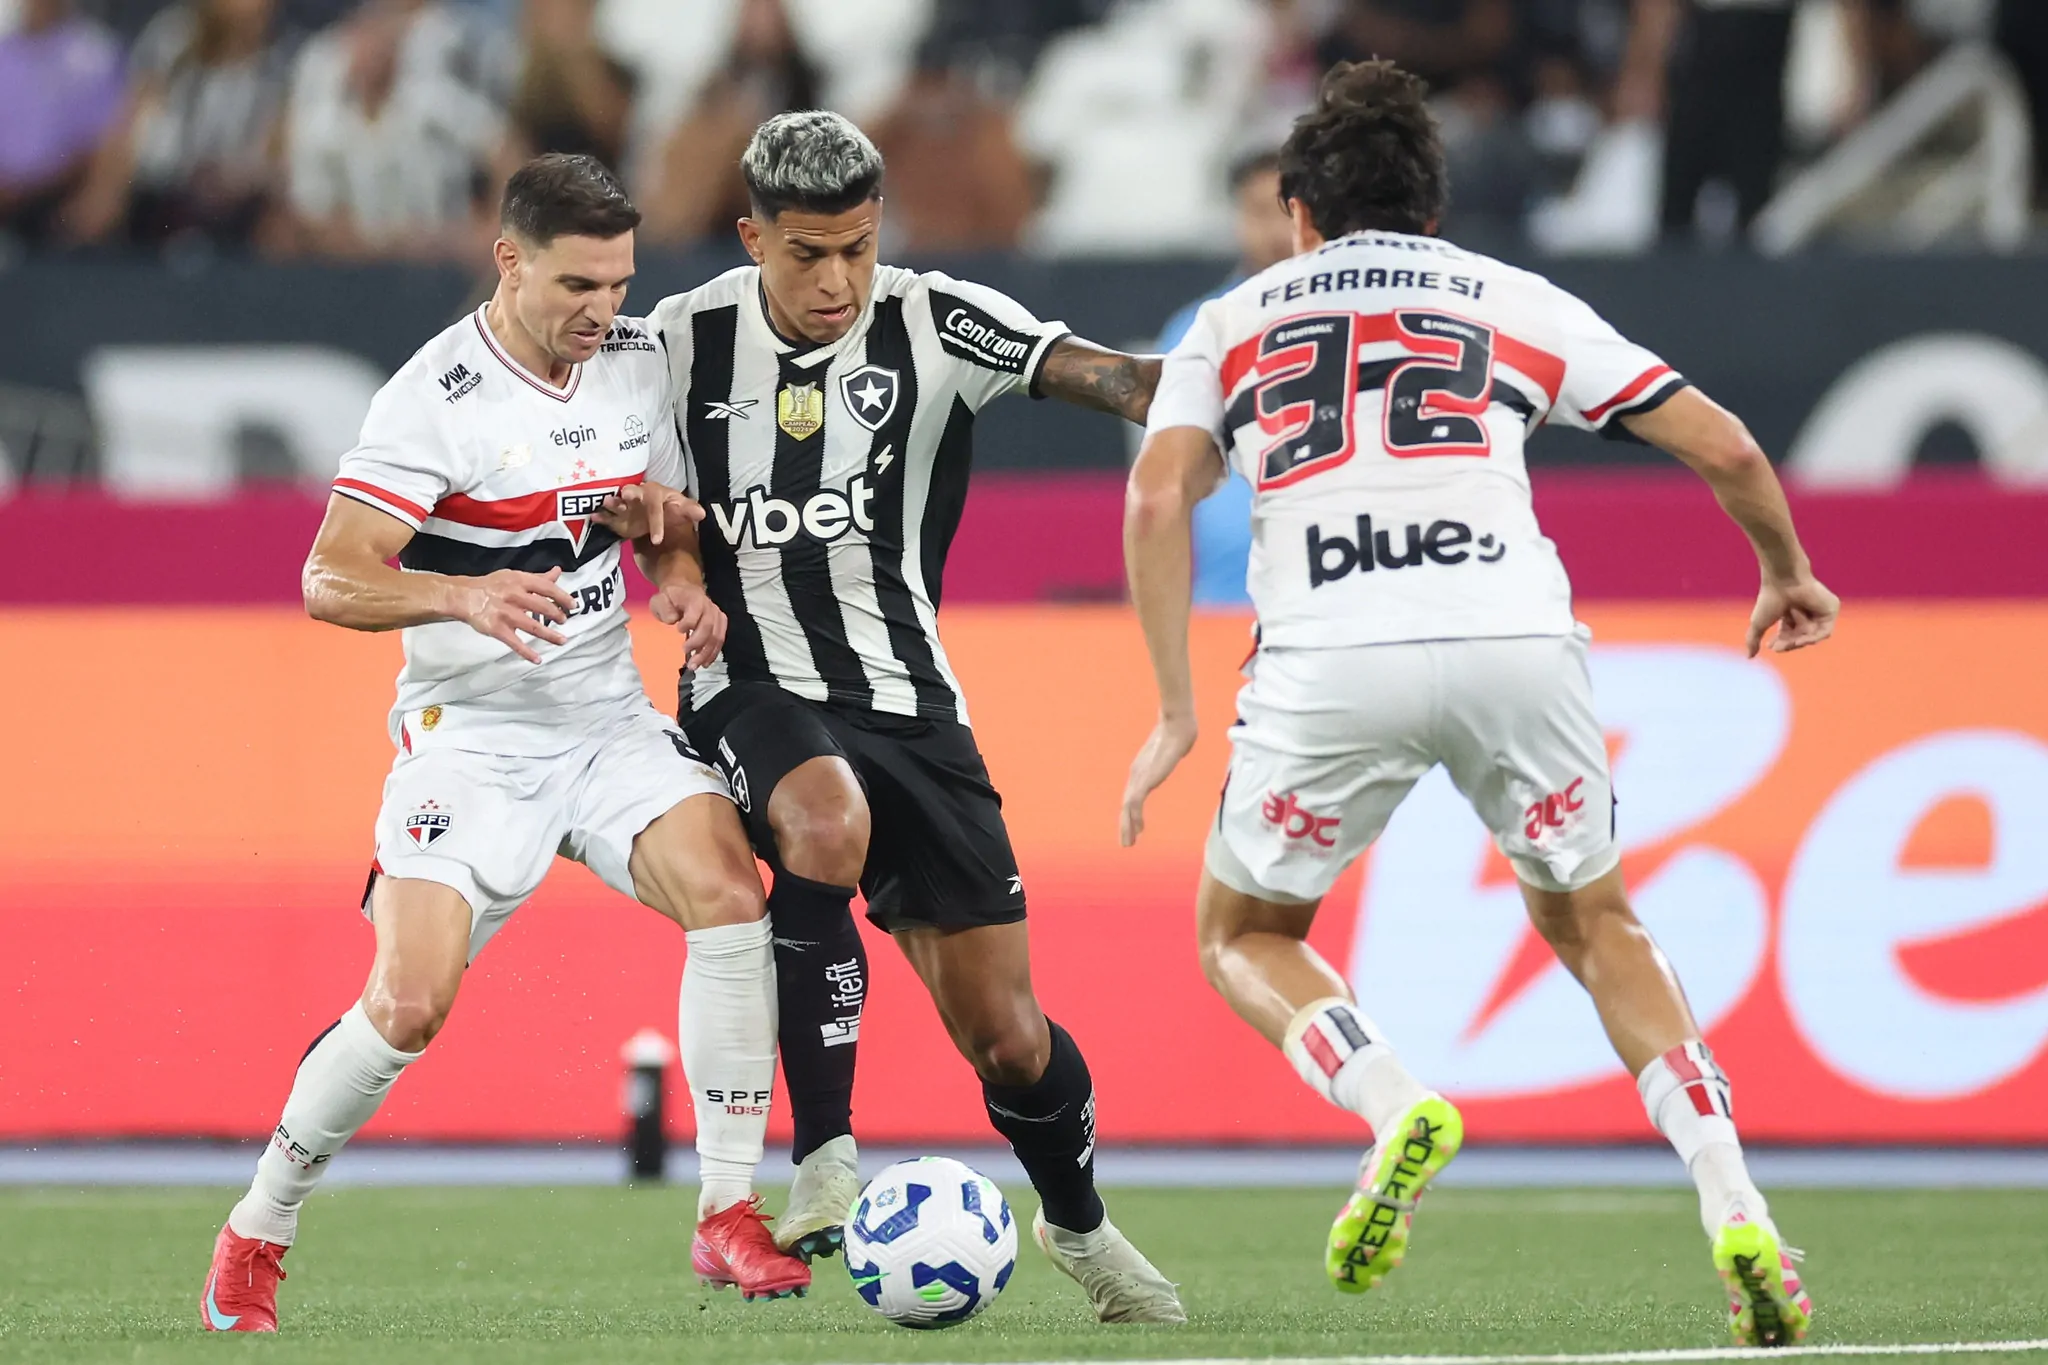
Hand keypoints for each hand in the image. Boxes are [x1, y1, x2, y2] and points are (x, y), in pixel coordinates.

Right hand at [454, 567, 574, 663]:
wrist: (464, 596)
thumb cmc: (492, 586)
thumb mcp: (514, 577)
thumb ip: (538, 578)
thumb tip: (557, 572)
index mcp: (519, 581)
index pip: (547, 588)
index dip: (562, 597)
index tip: (573, 605)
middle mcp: (513, 596)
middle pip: (542, 607)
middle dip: (557, 616)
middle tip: (564, 621)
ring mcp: (505, 613)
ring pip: (533, 626)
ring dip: (550, 635)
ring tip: (562, 640)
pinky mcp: (496, 629)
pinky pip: (515, 643)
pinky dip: (527, 652)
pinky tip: (538, 659)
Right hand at [597, 482, 703, 545]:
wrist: (658, 518)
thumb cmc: (670, 510)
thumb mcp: (681, 509)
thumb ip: (689, 510)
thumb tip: (702, 514)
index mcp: (654, 493)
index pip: (655, 505)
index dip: (656, 521)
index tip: (657, 540)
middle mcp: (638, 498)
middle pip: (631, 493)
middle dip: (626, 495)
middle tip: (623, 497)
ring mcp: (626, 509)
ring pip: (617, 504)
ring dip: (611, 504)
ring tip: (605, 503)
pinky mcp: (617, 520)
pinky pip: (607, 518)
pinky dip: (601, 517)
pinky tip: (593, 517)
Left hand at [650, 581, 725, 669]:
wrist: (683, 591)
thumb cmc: (670, 598)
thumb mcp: (660, 599)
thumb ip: (664, 609)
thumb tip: (673, 620)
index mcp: (695, 599)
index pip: (695, 613)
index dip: (688, 623)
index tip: (678, 630)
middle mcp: (709, 607)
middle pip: (708, 627)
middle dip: (698, 643)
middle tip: (685, 652)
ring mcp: (717, 616)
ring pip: (716, 637)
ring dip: (706, 653)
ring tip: (694, 665)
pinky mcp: (719, 624)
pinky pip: (720, 640)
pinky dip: (713, 653)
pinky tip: (705, 663)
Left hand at [1119, 711, 1197, 847]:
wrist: (1177, 727)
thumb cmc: (1178, 733)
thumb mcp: (1171, 749)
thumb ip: (1170, 753)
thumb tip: (1179, 748)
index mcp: (1142, 769)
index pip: (1133, 795)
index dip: (1132, 813)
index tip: (1137, 828)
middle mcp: (1137, 774)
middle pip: (1127, 804)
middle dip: (1126, 825)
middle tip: (1127, 842)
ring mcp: (1139, 777)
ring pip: (1128, 807)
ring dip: (1128, 826)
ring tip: (1129, 843)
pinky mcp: (1145, 779)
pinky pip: (1135, 802)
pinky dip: (1134, 817)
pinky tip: (1137, 829)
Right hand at [1747, 575, 1838, 656]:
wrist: (1783, 580)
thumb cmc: (1770, 598)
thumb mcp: (1759, 623)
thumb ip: (1753, 640)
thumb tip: (1749, 657)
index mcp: (1791, 614)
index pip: (1789, 635)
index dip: (1781, 643)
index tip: (1771, 646)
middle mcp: (1806, 613)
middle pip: (1801, 637)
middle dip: (1790, 644)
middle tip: (1780, 646)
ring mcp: (1820, 612)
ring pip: (1813, 636)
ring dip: (1801, 641)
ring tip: (1792, 642)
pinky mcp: (1831, 610)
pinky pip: (1826, 631)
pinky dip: (1814, 637)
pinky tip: (1803, 639)